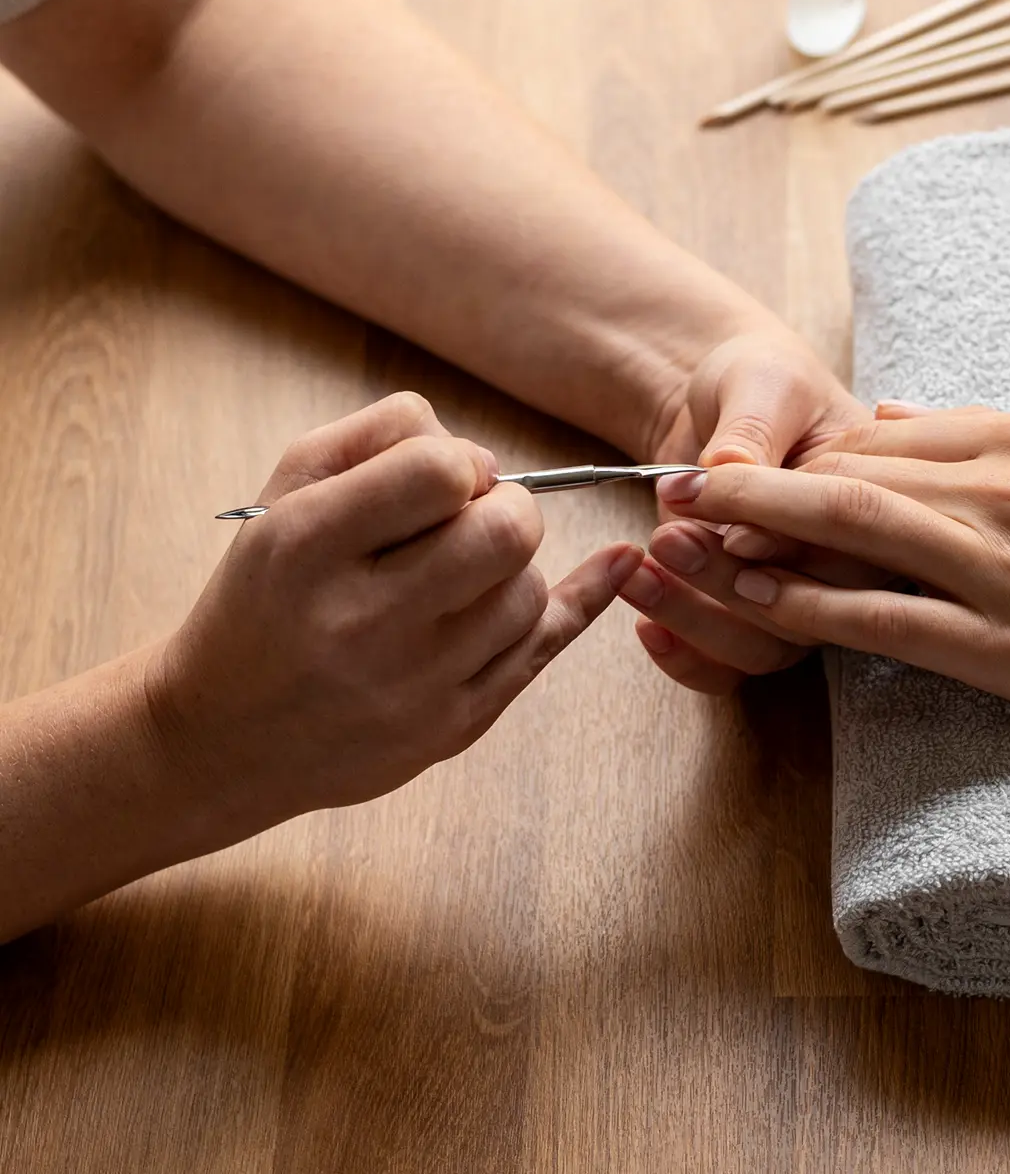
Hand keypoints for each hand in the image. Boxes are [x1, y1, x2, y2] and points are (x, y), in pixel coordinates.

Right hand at [147, 392, 640, 828]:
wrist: (226, 735)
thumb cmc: (265, 595)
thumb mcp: (284, 495)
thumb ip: (378, 439)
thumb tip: (480, 452)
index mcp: (306, 545)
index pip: (439, 471)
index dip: (458, 463)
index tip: (438, 484)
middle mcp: (361, 619)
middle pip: (504, 531)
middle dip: (505, 508)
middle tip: (470, 520)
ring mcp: (413, 683)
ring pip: (527, 590)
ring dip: (512, 564)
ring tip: (461, 573)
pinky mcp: (452, 728)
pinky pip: (543, 649)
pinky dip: (584, 599)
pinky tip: (620, 562)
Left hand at [626, 330, 869, 692]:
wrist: (714, 402)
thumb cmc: (755, 379)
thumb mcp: (759, 382)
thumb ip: (752, 428)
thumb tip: (730, 469)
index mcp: (880, 500)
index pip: (848, 547)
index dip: (786, 548)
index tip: (730, 529)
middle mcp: (850, 563)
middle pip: (811, 613)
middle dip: (731, 585)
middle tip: (668, 540)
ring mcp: (804, 598)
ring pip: (767, 647)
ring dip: (698, 621)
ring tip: (640, 573)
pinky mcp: (756, 619)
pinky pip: (732, 668)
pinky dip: (687, 659)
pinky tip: (647, 625)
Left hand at [651, 406, 1009, 761]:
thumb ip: (991, 439)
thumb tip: (894, 411)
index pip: (881, 432)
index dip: (800, 452)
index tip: (745, 469)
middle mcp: (1005, 490)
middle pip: (848, 468)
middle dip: (752, 478)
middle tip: (676, 489)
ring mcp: (1001, 569)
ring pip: (849, 530)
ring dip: (756, 529)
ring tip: (683, 534)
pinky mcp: (1003, 646)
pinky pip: (883, 619)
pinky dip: (808, 609)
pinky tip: (755, 607)